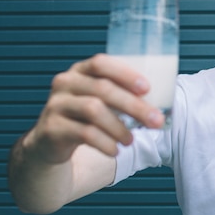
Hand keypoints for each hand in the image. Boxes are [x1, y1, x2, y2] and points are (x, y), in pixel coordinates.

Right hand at [23, 53, 164, 163]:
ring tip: (131, 140)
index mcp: (80, 71)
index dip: (125, 74)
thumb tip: (165, 105)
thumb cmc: (85, 118)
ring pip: (94, 110)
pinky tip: (115, 151)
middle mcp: (65, 83)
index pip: (101, 63)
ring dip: (120, 127)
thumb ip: (122, 96)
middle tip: (156, 121)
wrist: (49, 144)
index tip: (148, 88)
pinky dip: (105, 143)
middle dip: (134, 106)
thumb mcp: (100, 102)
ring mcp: (56, 104)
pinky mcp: (51, 128)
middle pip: (103, 89)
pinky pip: (84, 133)